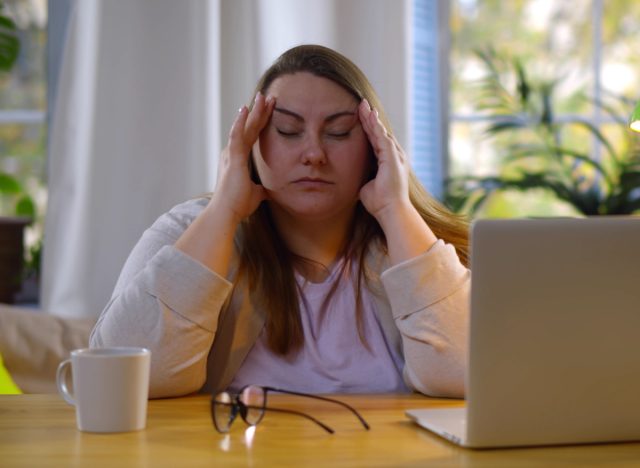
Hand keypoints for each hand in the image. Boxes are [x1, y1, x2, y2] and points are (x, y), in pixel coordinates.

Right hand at [211, 92, 274, 222]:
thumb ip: (260, 188)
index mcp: (238, 159)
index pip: (253, 135)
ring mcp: (232, 154)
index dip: (261, 121)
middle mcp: (233, 153)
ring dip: (254, 112)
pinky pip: (237, 136)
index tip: (270, 109)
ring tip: (263, 97)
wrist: (226, 213)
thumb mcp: (255, 194)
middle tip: (270, 96)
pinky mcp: (233, 158)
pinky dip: (241, 122)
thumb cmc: (237, 205)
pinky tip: (245, 109)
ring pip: (245, 128)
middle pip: (250, 127)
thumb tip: (268, 190)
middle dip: (260, 111)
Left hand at [358, 99, 411, 221]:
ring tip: (363, 106)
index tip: (360, 117)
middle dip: (370, 118)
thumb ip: (362, 179)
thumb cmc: (379, 203)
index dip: (368, 129)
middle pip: (379, 133)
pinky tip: (369, 116)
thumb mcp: (366, 186)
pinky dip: (376, 126)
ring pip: (381, 132)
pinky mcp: (392, 157)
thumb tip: (353, 179)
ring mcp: (395, 156)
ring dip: (372, 119)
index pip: (375, 141)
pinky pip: (382, 138)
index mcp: (387, 162)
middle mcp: (394, 156)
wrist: (390, 210)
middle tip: (361, 104)